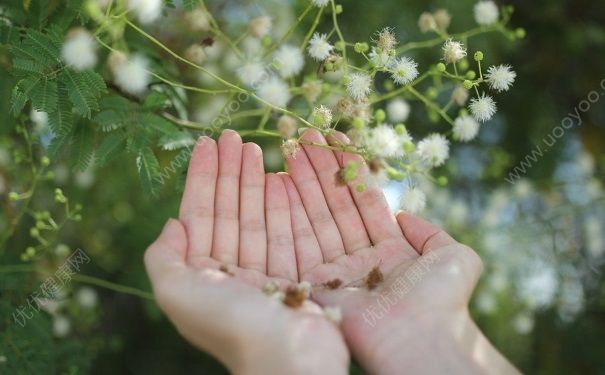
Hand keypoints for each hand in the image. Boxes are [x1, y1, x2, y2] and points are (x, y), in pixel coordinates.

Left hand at [144, 130, 347, 373]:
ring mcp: (265, 272)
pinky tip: (281, 178)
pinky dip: (284, 205)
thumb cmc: (230, 326)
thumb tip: (171, 224)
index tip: (207, 144)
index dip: (202, 178)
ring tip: (256, 147)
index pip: (200, 216)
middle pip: (229, 210)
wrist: (288, 360)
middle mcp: (232, 272)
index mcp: (202, 276)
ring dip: (255, 182)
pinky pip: (288, 232)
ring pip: (258, 217)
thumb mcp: (178, 294)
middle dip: (229, 172)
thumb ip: (164, 258)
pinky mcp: (296, 274)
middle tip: (233, 135)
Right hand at [283, 129, 517, 373]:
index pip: (364, 202)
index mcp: (389, 252)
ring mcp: (336, 271)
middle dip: (322, 169)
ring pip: (316, 218)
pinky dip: (289, 212)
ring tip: (293, 147)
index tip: (336, 140)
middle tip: (307, 134)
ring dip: (304, 182)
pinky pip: (299, 242)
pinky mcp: (314, 285)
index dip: (350, 171)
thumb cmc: (442, 300)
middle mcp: (360, 259)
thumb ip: (432, 233)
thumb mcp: (453, 256)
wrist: (421, 340)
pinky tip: (280, 180)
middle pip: (336, 205)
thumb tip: (406, 216)